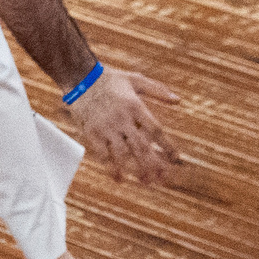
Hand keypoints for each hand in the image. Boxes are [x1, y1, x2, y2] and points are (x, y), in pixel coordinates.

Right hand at [68, 68, 179, 184]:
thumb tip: (179, 101)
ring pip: (123, 154)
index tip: (176, 159)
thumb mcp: (136, 79)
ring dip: (135, 170)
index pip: (155, 130)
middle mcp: (122, 118)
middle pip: (141, 146)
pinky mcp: (92, 132)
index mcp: (135, 106)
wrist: (79, 76)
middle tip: (163, 179)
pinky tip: (119, 179)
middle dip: (153, 164)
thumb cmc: (110, 78)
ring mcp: (106, 127)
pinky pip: (102, 154)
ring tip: (145, 182)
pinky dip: (111, 168)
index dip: (167, 146)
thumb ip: (157, 90)